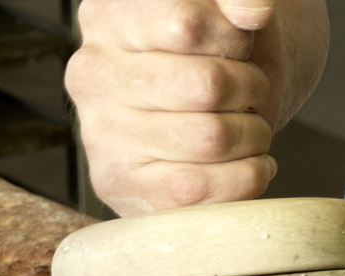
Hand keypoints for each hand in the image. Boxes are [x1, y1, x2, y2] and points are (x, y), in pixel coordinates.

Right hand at [66, 0, 327, 215]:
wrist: (192, 117)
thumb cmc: (208, 56)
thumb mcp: (223, 15)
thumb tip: (253, 11)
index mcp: (109, 16)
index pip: (188, 26)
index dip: (235, 40)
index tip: (239, 46)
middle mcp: (91, 74)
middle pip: (207, 86)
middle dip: (250, 88)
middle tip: (249, 91)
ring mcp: (99, 134)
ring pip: (210, 139)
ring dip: (253, 134)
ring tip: (247, 127)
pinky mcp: (118, 185)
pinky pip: (199, 189)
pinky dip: (246, 175)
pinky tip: (247, 162)